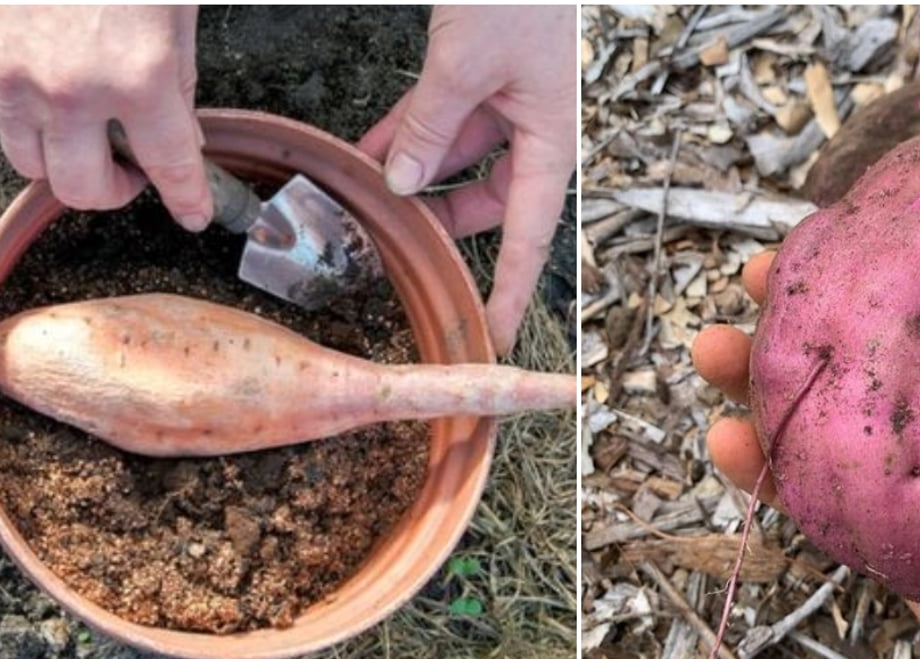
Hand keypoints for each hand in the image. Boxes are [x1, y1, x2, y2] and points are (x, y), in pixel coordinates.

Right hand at [0, 5, 210, 230]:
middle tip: (129, 171)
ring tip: (86, 131)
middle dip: (111, 191)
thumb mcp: (175, 17)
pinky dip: (26, 112)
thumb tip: (179, 137)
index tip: (193, 213)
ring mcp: (12, 76)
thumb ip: (177, 86)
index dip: (187, 199)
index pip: (169, 167)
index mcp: (138, 77)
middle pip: (79, 190)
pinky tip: (48, 80)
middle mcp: (71, 88)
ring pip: (30, 163)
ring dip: (61, 158)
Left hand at [357, 6, 576, 354]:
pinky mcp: (477, 75)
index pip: (530, 235)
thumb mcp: (465, 65)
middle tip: (400, 244)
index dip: (514, 288)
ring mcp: (503, 101)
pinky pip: (439, 121)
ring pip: (456, 160)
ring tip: (369, 193)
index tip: (497, 331)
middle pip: (489, 201)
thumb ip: (431, 127)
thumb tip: (403, 181)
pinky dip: (406, 135)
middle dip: (443, 221)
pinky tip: (370, 151)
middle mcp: (532, 128)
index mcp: (550, 138)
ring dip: (414, 175)